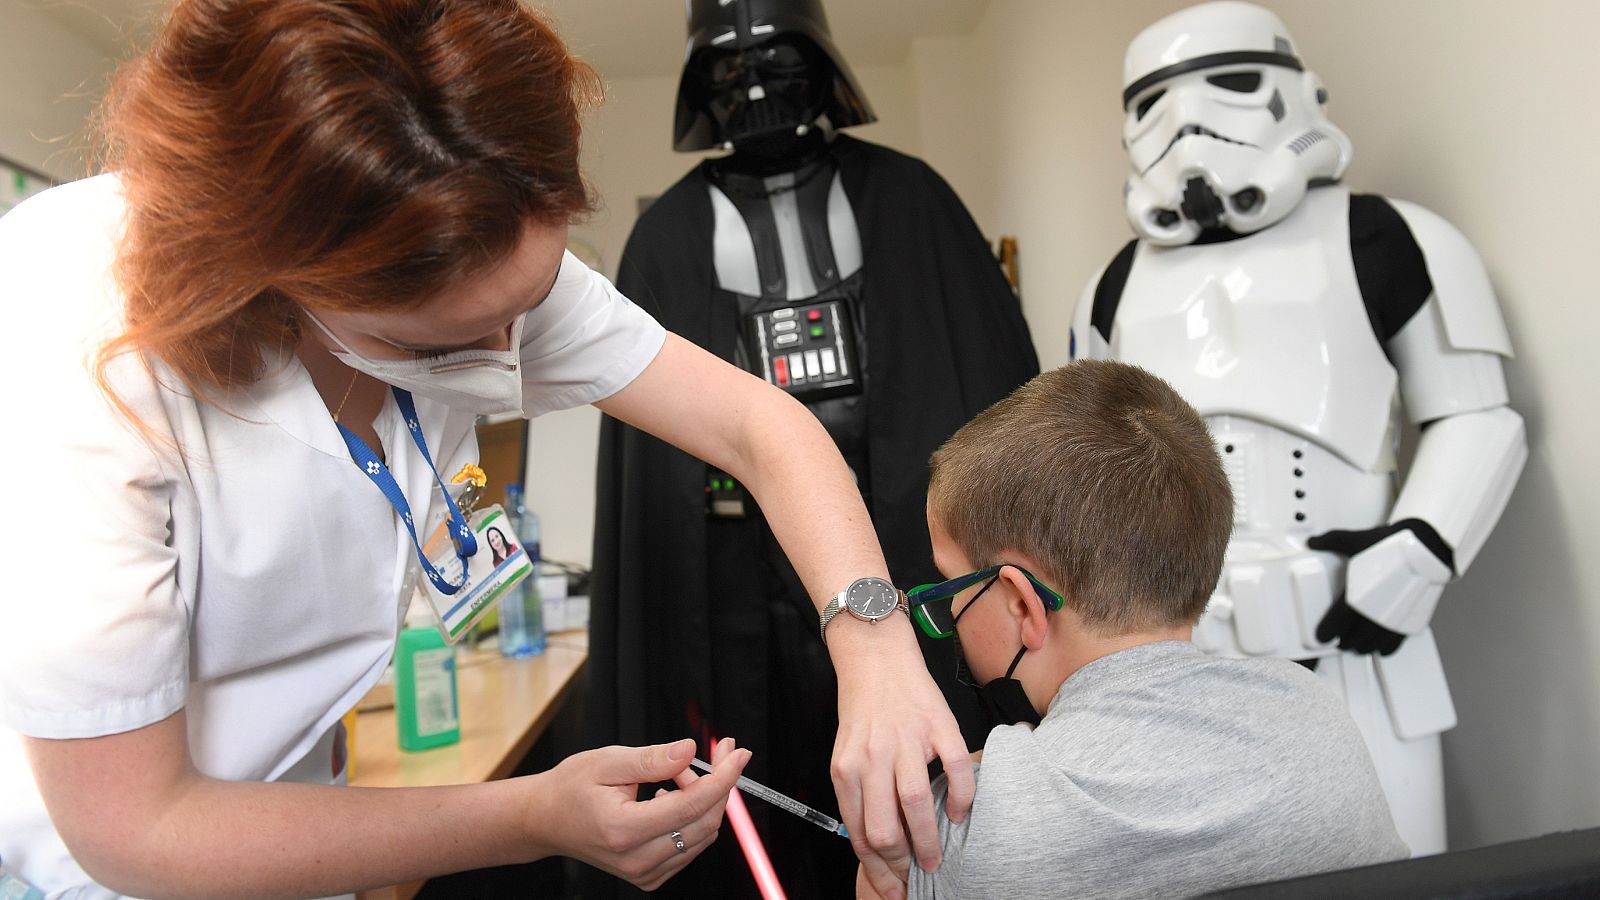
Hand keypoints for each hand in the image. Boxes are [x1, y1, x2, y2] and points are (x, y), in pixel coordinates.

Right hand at [526, 737, 750, 890]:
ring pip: (702, 835)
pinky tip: (672, 796)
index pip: (691, 805)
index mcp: (623, 829)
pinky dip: (693, 817)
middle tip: (714, 752)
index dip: (722, 777)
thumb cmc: (571, 787)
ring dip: (705, 799)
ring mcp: (644, 873)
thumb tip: (689, 750)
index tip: (737, 753)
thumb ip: (652, 759)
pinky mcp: (649, 877)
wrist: (546, 820)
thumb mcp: (607, 761)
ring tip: (678, 773)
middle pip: (704, 822)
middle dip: (718, 784)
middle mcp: (636, 859)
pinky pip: (690, 846)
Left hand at [831, 627, 971, 899]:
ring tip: (937, 858)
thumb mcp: (847, 754)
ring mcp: (907, 740)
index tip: (891, 887)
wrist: (876, 657)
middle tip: (917, 873)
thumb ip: (858, 793)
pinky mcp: (938, 724)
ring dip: (929, 842)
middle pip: (884, 828)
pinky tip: (958, 812)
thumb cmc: (863, 709)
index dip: (877, 869)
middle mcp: (873, 756)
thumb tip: (875, 845)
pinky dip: (960, 798)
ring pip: (915, 805)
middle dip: (902, 864)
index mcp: (847, 768)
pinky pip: (956, 769)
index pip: (859, 833)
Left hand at [1309, 519, 1453, 653]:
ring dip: (1365, 646)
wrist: (1427, 548)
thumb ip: (1330, 541)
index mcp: (1357, 597)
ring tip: (1359, 647)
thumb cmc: (1392, 546)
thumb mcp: (1354, 540)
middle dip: (1346, 641)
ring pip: (1375, 642)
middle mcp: (1374, 612)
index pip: (1336, 622)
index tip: (1322, 636)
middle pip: (1355, 636)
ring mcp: (1394, 618)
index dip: (1327, 632)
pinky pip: (1397, 641)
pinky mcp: (1411, 619)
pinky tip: (1383, 648)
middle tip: (1340, 642)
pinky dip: (1388, 647)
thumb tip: (1314, 541)